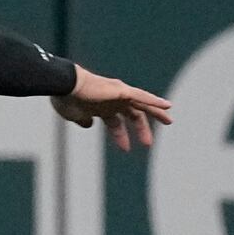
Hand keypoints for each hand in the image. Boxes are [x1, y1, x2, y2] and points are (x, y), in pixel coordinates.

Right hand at [51, 66, 172, 150]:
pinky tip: (167, 106)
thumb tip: (89, 124)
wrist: (65, 85)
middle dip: (140, 129)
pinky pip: (142, 96)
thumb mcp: (74, 116)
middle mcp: (111, 101)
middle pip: (132, 115)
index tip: (125, 149)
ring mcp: (118, 95)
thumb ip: (83, 121)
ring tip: (169, 120)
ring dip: (156, 113)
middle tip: (148, 143)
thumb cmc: (66, 99)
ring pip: (142, 104)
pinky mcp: (122, 91)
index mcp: (100, 108)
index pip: (115, 123)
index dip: (120, 136)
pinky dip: (154, 101)